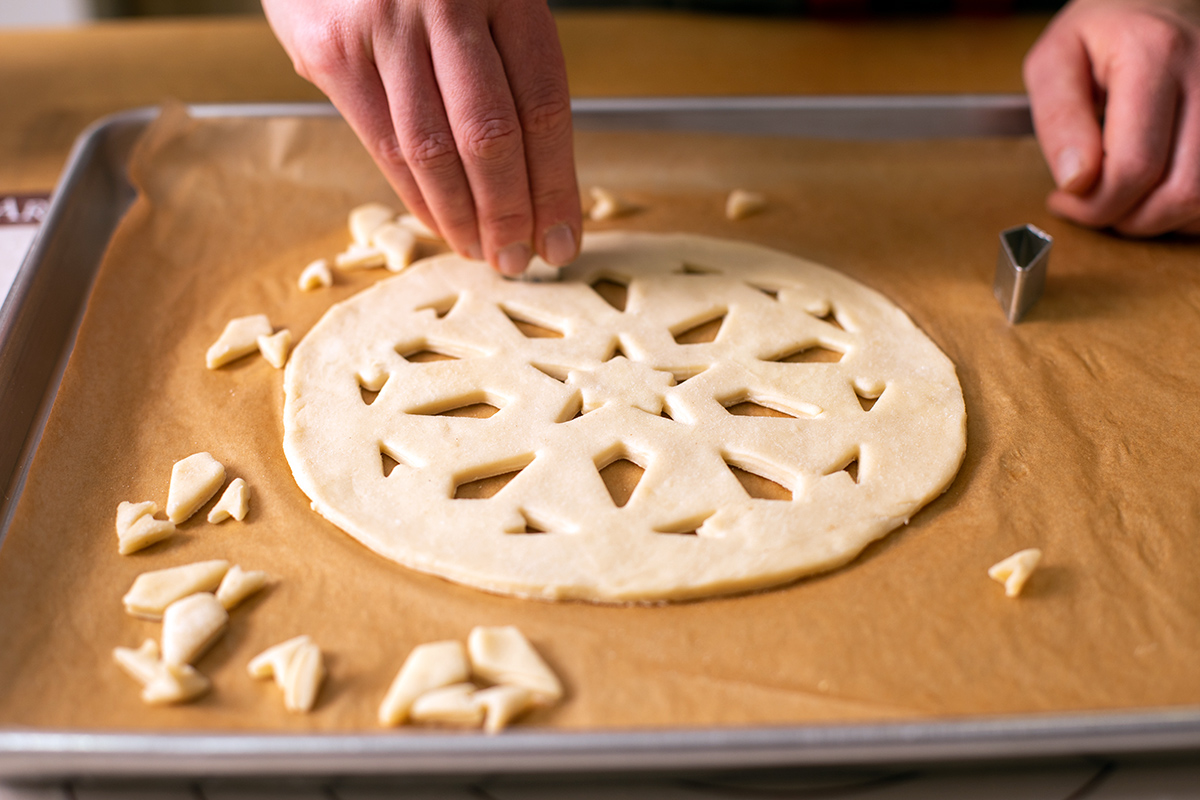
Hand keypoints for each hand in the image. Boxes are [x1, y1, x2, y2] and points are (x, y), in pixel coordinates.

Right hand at [262, 0, 581, 274]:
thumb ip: (510, 65)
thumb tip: (539, 180)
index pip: (543, 107)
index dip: (556, 185)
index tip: (564, 237)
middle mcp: (445, 4)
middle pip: (490, 136)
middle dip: (509, 214)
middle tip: (520, 261)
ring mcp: (382, 26)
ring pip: (431, 150)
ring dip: (462, 217)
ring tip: (482, 253)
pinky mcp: (330, 50)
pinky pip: (382, 143)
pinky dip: (416, 196)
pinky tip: (439, 222)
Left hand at [1024, 0, 1199, 235]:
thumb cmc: (1107, 26)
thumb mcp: (1056, 58)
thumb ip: (1058, 119)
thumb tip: (1075, 182)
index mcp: (1155, 55)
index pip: (1133, 167)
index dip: (1093, 205)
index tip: (1063, 200)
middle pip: (1180, 192)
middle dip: (1128, 219)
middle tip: (1094, 206)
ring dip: (1161, 219)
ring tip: (1124, 198)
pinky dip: (1189, 208)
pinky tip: (1159, 191)